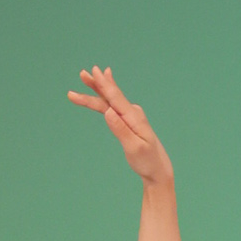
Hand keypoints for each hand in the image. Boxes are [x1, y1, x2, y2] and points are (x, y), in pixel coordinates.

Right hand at [67, 65, 173, 183]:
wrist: (158, 169)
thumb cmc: (147, 161)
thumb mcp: (134, 148)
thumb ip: (120, 130)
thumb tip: (108, 112)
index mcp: (133, 118)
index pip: (116, 98)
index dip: (104, 84)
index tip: (95, 71)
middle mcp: (133, 113)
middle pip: (111, 96)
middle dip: (95, 85)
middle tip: (82, 73)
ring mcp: (131, 115)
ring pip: (110, 99)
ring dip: (97, 88)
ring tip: (85, 77)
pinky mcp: (128, 120)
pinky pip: (114, 104)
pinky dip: (106, 94)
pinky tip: (105, 85)